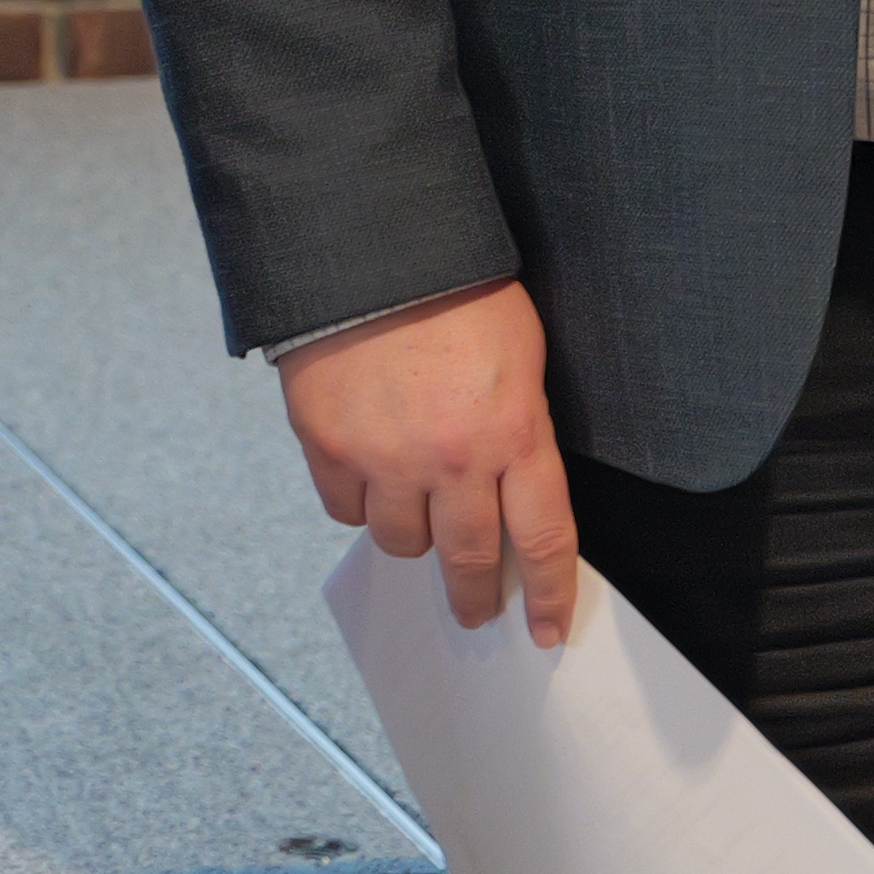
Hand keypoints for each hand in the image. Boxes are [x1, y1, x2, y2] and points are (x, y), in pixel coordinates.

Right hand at [277, 276, 579, 645]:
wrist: (370, 245)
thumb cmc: (455, 288)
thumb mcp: (520, 356)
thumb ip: (518, 428)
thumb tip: (509, 488)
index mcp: (513, 433)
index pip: (541, 539)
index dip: (545, 593)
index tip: (544, 628)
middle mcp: (452, 459)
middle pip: (467, 557)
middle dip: (472, 595)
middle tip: (472, 611)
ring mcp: (385, 456)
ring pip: (400, 541)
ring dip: (411, 534)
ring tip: (412, 510)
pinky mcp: (328, 444)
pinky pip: (344, 508)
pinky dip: (356, 500)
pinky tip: (365, 475)